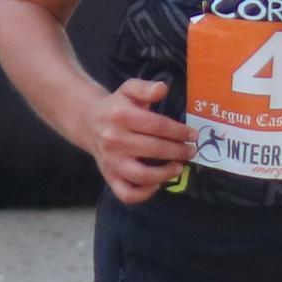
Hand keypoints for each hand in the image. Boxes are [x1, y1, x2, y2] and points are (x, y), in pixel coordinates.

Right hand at [86, 76, 194, 205]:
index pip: (157, 126)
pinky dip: (144, 194)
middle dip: (178, 151)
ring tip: (178, 167)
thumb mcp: (129, 89)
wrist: (88, 122)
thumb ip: (145, 88)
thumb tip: (162, 88)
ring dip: (165, 174)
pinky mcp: (108, 176)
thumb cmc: (116, 106)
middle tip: (191, 151)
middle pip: (154, 149)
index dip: (179, 131)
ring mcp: (111, 161)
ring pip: (141, 175)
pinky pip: (127, 194)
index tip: (193, 135)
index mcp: (121, 116)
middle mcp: (114, 140)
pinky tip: (157, 183)